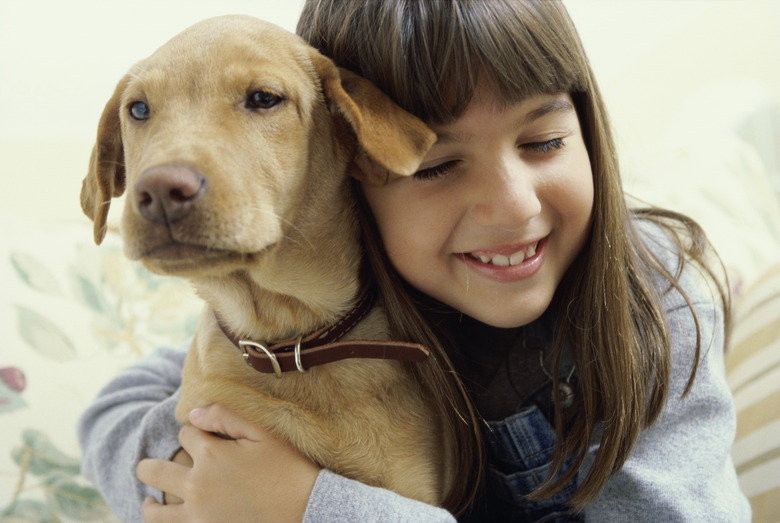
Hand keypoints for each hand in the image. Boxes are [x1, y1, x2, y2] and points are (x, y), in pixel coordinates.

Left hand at [136, 405, 319, 521]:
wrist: (307, 511)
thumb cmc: (288, 469)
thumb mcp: (263, 433)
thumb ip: (226, 416)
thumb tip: (193, 413)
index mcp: (210, 455)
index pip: (185, 434)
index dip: (194, 431)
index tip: (204, 437)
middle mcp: (196, 486)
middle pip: (155, 471)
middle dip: (149, 466)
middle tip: (145, 467)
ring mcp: (198, 516)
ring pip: (155, 512)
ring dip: (150, 504)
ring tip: (149, 501)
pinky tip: (171, 520)